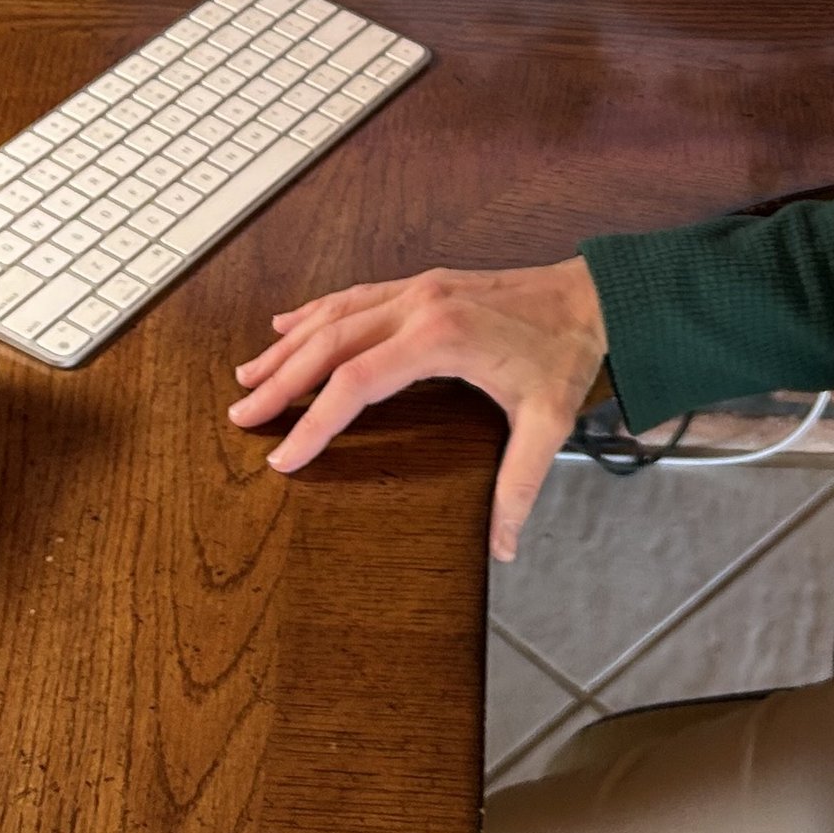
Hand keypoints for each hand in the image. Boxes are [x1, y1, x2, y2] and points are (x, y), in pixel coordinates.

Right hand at [228, 254, 609, 558]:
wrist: (592, 294)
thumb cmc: (566, 353)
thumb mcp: (549, 421)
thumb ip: (520, 484)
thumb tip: (503, 547)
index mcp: (441, 338)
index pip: (357, 383)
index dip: (315, 422)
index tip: (284, 457)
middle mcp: (419, 306)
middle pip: (331, 344)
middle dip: (282, 381)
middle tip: (241, 415)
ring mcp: (418, 289)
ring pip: (336, 315)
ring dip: (290, 345)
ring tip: (249, 375)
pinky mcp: (423, 284)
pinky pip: (356, 296)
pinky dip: (317, 312)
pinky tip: (288, 324)